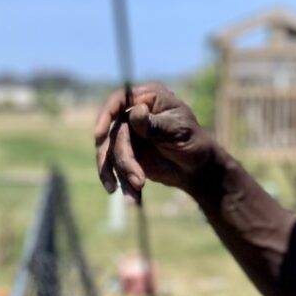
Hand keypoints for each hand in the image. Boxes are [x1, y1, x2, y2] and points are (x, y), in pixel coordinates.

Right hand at [94, 82, 218, 197]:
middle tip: (139, 181)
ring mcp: (128, 135)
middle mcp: (133, 114)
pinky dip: (122, 183)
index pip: (118, 100)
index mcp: (147, 98)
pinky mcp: (126, 155)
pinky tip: (132, 198)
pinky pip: (114, 168)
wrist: (196, 168)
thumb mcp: (177, 130)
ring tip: (136, 191)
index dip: (105, 115)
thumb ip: (154, 124)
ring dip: (121, 175)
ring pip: (110, 154)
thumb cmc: (193, 141)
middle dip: (124, 161)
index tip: (99, 135)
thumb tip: (135, 112)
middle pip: (113, 135)